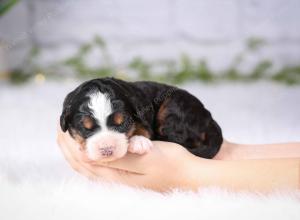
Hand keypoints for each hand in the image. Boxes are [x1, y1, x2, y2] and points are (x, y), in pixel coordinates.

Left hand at [56, 125, 193, 190]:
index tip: (62, 124)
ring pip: (88, 167)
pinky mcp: (125, 176)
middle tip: (59, 126)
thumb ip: (118, 158)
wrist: (189, 175)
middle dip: (67, 146)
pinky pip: (98, 167)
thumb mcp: (146, 158)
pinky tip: (86, 150)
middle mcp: (114, 180)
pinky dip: (86, 157)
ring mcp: (119, 179)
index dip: (70, 142)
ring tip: (66, 137)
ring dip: (73, 152)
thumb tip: (87, 155)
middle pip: (81, 164)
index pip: (83, 159)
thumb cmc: (171, 163)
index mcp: (116, 175)